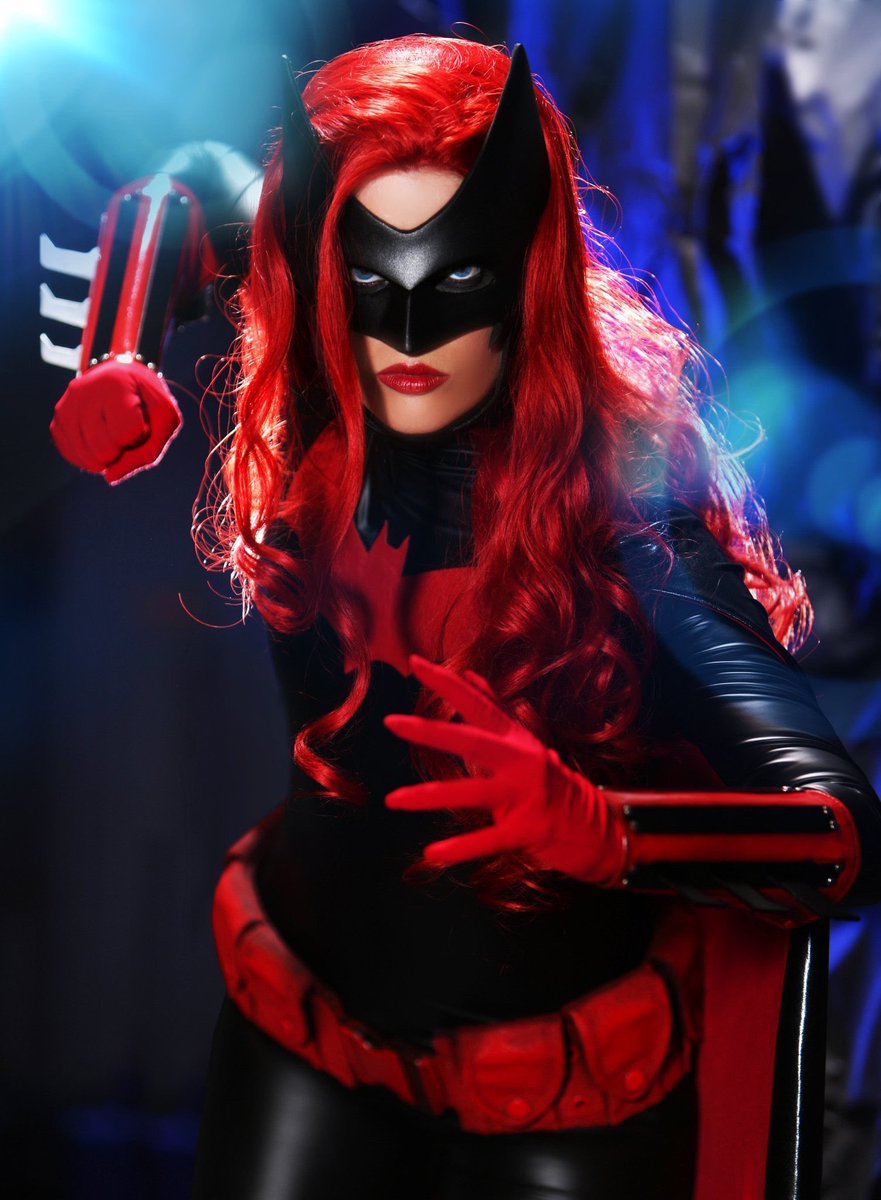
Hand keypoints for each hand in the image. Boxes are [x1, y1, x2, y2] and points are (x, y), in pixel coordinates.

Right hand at [50, 358, 181, 484]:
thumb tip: (109, 477)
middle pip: (105, 450)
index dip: (140, 436)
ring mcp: (67, 404)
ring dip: (106, 458)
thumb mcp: (164, 419)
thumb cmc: (147, 400)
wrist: (121, 375)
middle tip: (126, 430)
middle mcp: (85, 391)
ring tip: (114, 437)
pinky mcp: (58, 417)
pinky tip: (99, 445)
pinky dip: (88, 458)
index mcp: (116, 385)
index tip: (142, 419)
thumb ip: (147, 452)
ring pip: (86, 456)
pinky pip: (69, 453)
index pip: (127, 434)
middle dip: (122, 451)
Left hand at [384, 656, 627, 883]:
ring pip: (469, 793)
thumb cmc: (556, 786)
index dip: (448, 683)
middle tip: (391, 721)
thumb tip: (471, 674)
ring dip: (428, 797)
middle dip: (430, 731)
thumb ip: (497, 712)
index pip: (478, 705)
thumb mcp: (527, 744)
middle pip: (470, 741)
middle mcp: (521, 762)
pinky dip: (460, 848)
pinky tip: (432, 853)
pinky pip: (487, 840)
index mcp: (517, 741)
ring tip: (392, 800)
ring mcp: (525, 796)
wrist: (602, 829)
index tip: (416, 662)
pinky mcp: (528, 831)